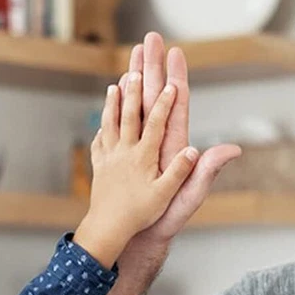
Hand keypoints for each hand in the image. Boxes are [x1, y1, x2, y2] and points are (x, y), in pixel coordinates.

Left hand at [73, 72, 198, 267]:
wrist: (108, 229)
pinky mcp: (100, 167)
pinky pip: (100, 141)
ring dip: (115, 101)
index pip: (157, 122)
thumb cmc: (140, 215)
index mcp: (144, 156)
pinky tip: (102, 123)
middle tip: (138, 65)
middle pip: (131, 113)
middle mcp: (125, 151)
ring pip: (111, 122)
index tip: (172, 82)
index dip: (165, 102)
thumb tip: (194, 151)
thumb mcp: (166, 195)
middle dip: (136, 88)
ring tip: (116, 83)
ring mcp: (110, 157)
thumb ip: (181, 172)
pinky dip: (102, 128)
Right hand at [120, 33, 241, 251]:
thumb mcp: (191, 193)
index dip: (175, 78)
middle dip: (152, 66)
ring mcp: (144, 144)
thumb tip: (232, 149)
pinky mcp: (131, 153)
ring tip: (133, 52)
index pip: (176, 104)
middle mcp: (160, 139)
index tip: (175, 52)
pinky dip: (120, 103)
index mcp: (175, 144)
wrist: (145, 233)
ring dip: (135, 78)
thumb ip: (208, 170)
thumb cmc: (170, 217)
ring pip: (139, 104)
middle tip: (150, 38)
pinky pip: (124, 122)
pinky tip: (116, 87)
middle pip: (155, 95)